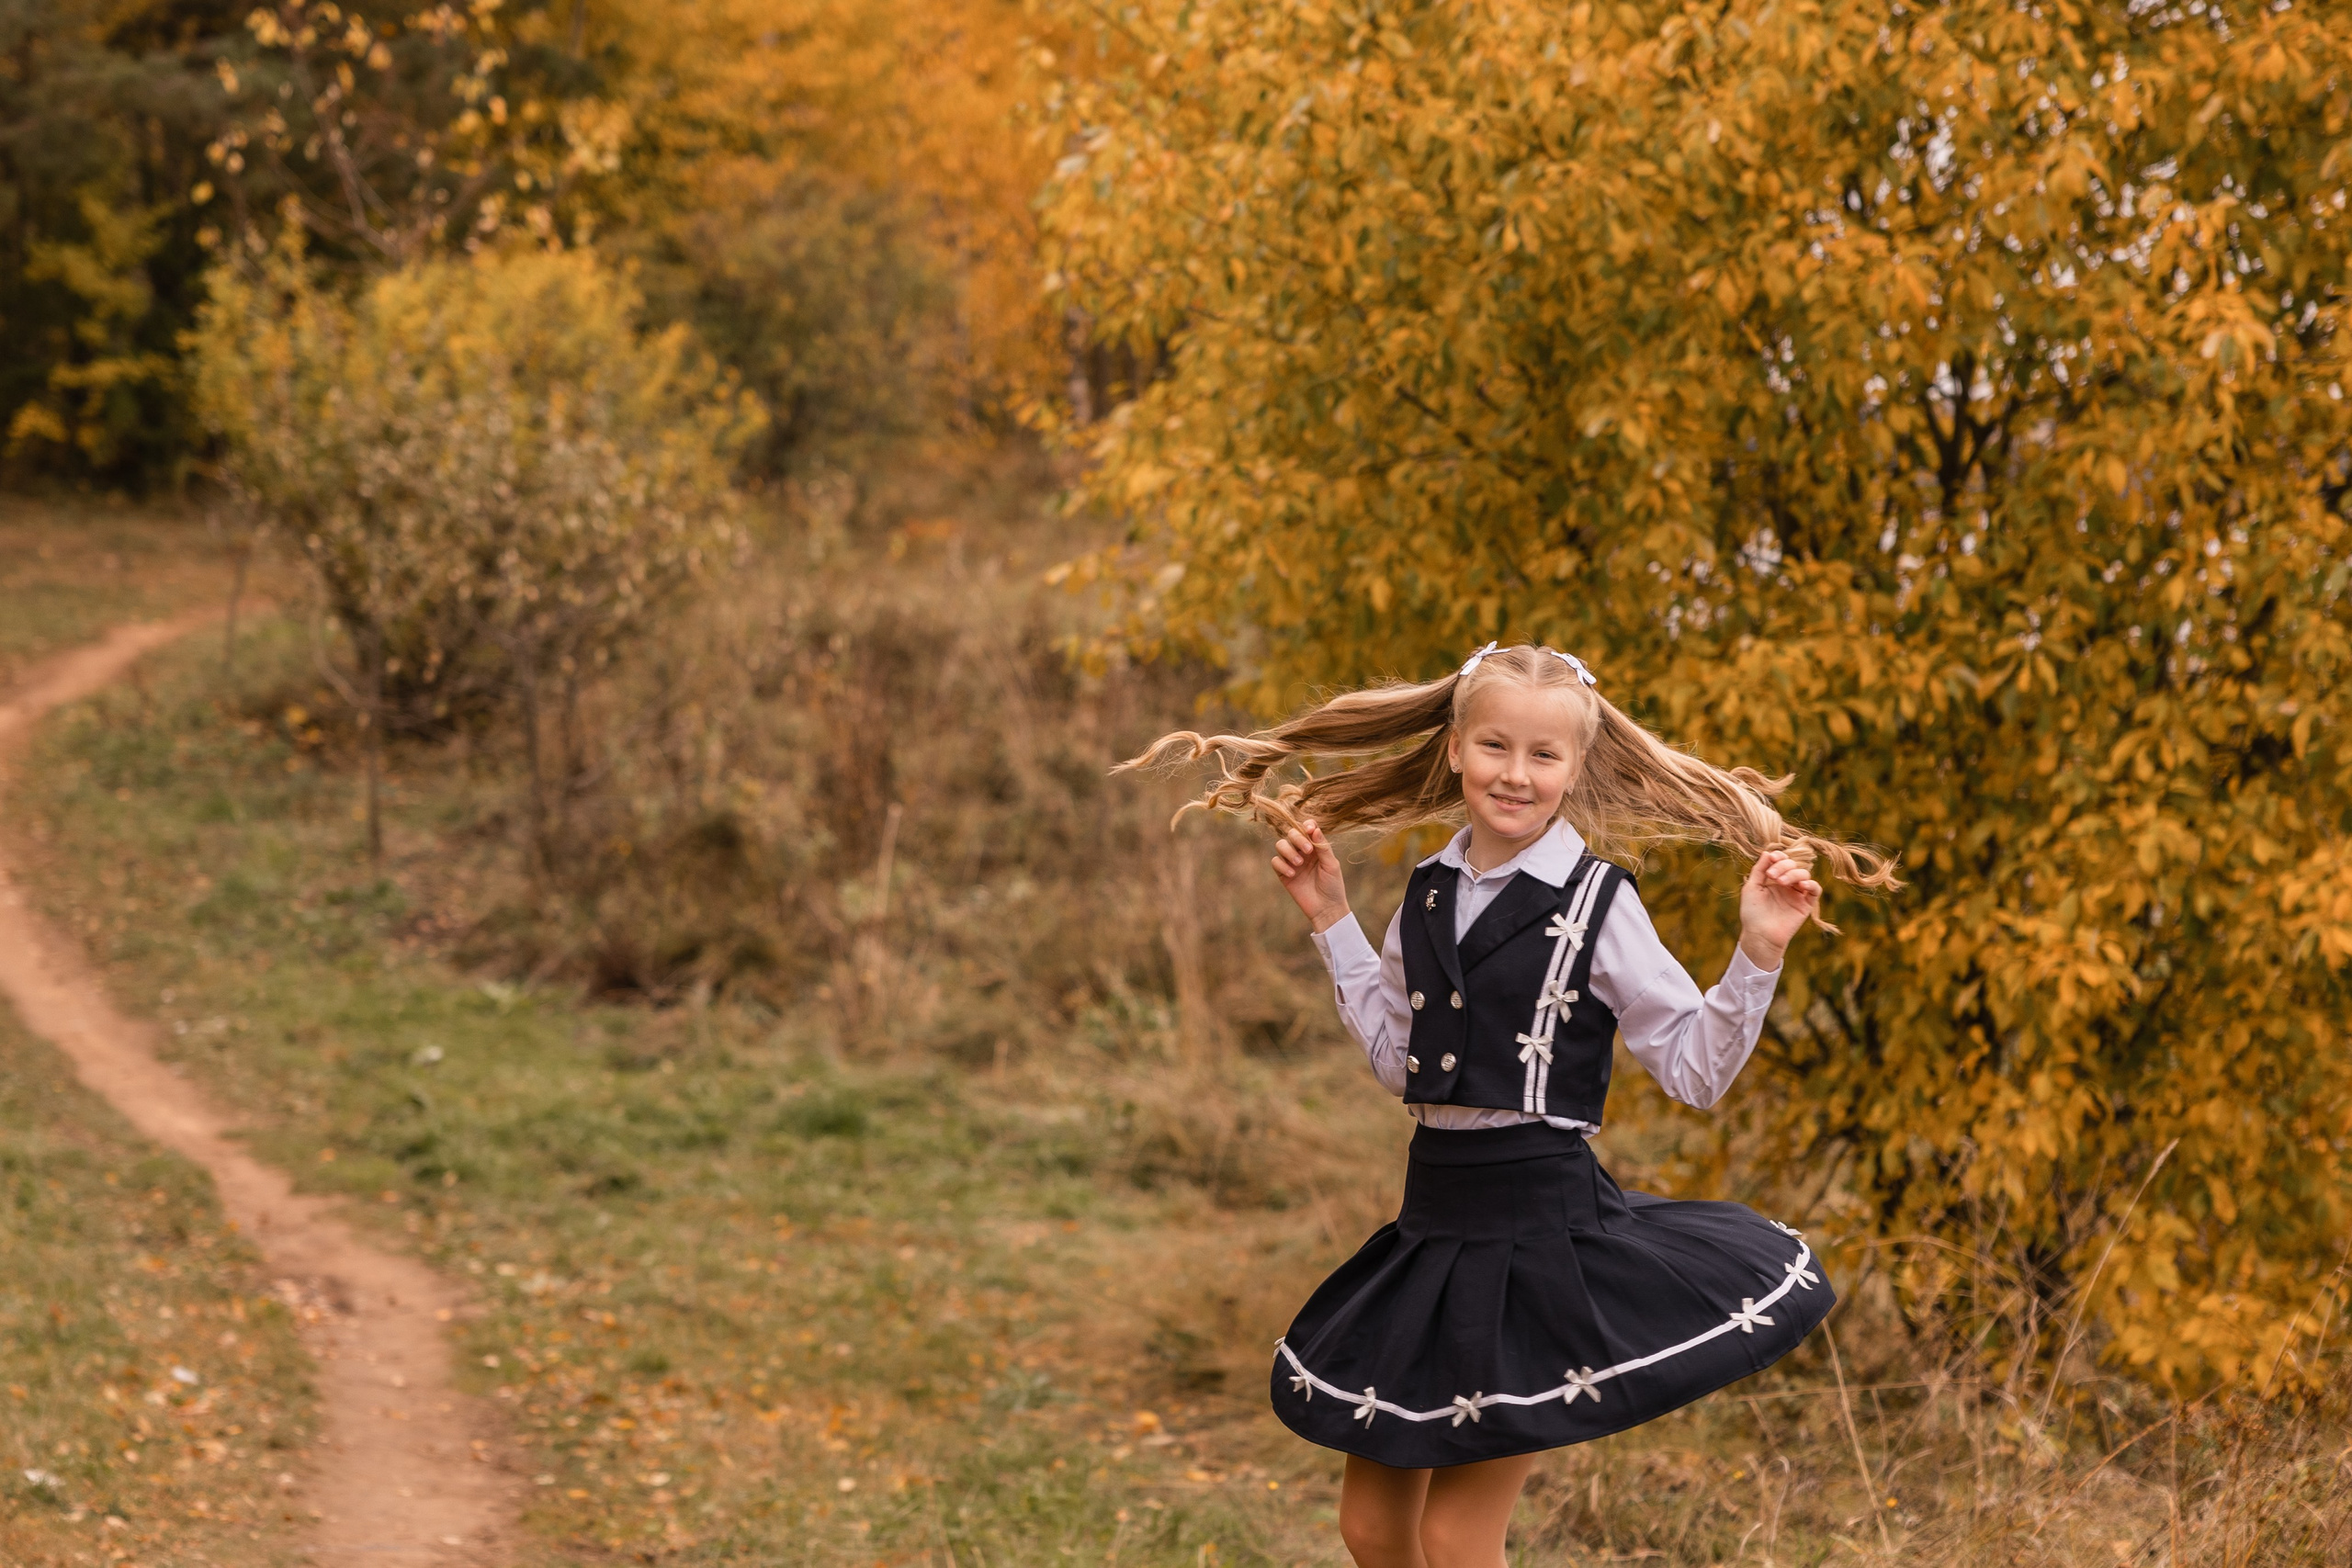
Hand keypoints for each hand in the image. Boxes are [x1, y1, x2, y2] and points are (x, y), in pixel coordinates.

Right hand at [1271, 820, 1350, 932]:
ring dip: (1288, 851)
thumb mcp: (1331, 864)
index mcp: (1316, 847)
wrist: (1326, 908)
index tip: (1309, 829)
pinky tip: (1293, 874)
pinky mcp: (1283, 874)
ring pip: (1281, 845)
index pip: (1307, 829)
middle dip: (1297, 838)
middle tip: (1308, 851)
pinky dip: (1282, 865)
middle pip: (1291, 833)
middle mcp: (1303, 852)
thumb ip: (1322, 846)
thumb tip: (1314, 828)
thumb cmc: (1332, 885)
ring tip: (1299, 863)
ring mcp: (1292, 862)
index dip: (1306, 825)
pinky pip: (1275, 862)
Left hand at [1738, 849, 1820, 969]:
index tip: (1772, 858)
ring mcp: (1797, 894)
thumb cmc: (1752, 912)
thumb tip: (1767, 852)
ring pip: (1804, 874)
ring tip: (1781, 882)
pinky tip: (1801, 885)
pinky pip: (1815, 890)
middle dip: (1783, 866)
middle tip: (1772, 876)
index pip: (1782, 861)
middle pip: (1793, 865)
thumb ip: (1759, 869)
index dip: (1779, 856)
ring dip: (1794, 874)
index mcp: (1774, 879)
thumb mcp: (1752, 887)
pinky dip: (1811, 884)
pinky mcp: (1805, 904)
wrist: (1759, 934)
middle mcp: (1786, 884)